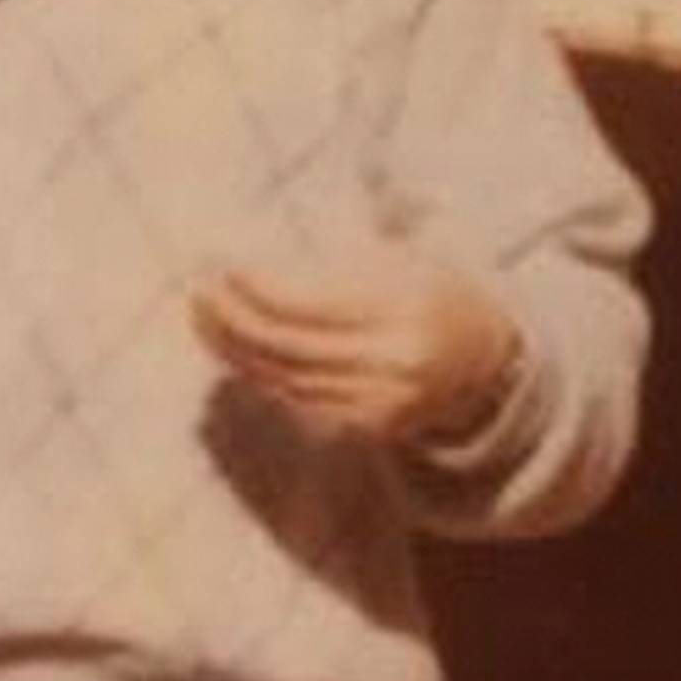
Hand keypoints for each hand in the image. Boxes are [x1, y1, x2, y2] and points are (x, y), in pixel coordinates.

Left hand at [191, 230, 520, 448]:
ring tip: (201, 312)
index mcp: (401, 308)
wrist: (484, 357)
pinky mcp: (368, 428)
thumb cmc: (429, 287)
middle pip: (289, 346)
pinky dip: (261, 372)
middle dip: (233, 316)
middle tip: (197, 284)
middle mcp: (392, 363)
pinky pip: (299, 398)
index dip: (253, 285)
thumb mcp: (399, 251)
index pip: (306, 303)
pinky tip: (233, 345)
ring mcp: (381, 403)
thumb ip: (334, 255)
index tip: (218, 260)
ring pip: (287, 377)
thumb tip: (263, 252)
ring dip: (234, 346)